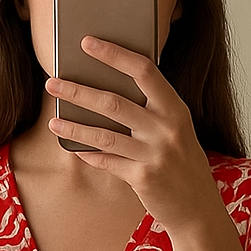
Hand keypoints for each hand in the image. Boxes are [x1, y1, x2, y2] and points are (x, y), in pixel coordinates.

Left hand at [44, 36, 225, 236]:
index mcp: (175, 108)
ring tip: (52, 122)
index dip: (114, 54)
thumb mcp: (175, 129)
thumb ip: (151, 109)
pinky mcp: (143, 178)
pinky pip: (108, 162)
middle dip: (78, 91)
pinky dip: (89, 155)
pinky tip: (75, 149)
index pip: (143, 71)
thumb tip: (107, 89)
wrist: (198, 207)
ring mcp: (155, 154)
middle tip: (52, 83)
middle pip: (114, 102)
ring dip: (74, 127)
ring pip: (105, 135)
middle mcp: (166, 128)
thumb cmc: (181, 162)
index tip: (87, 43)